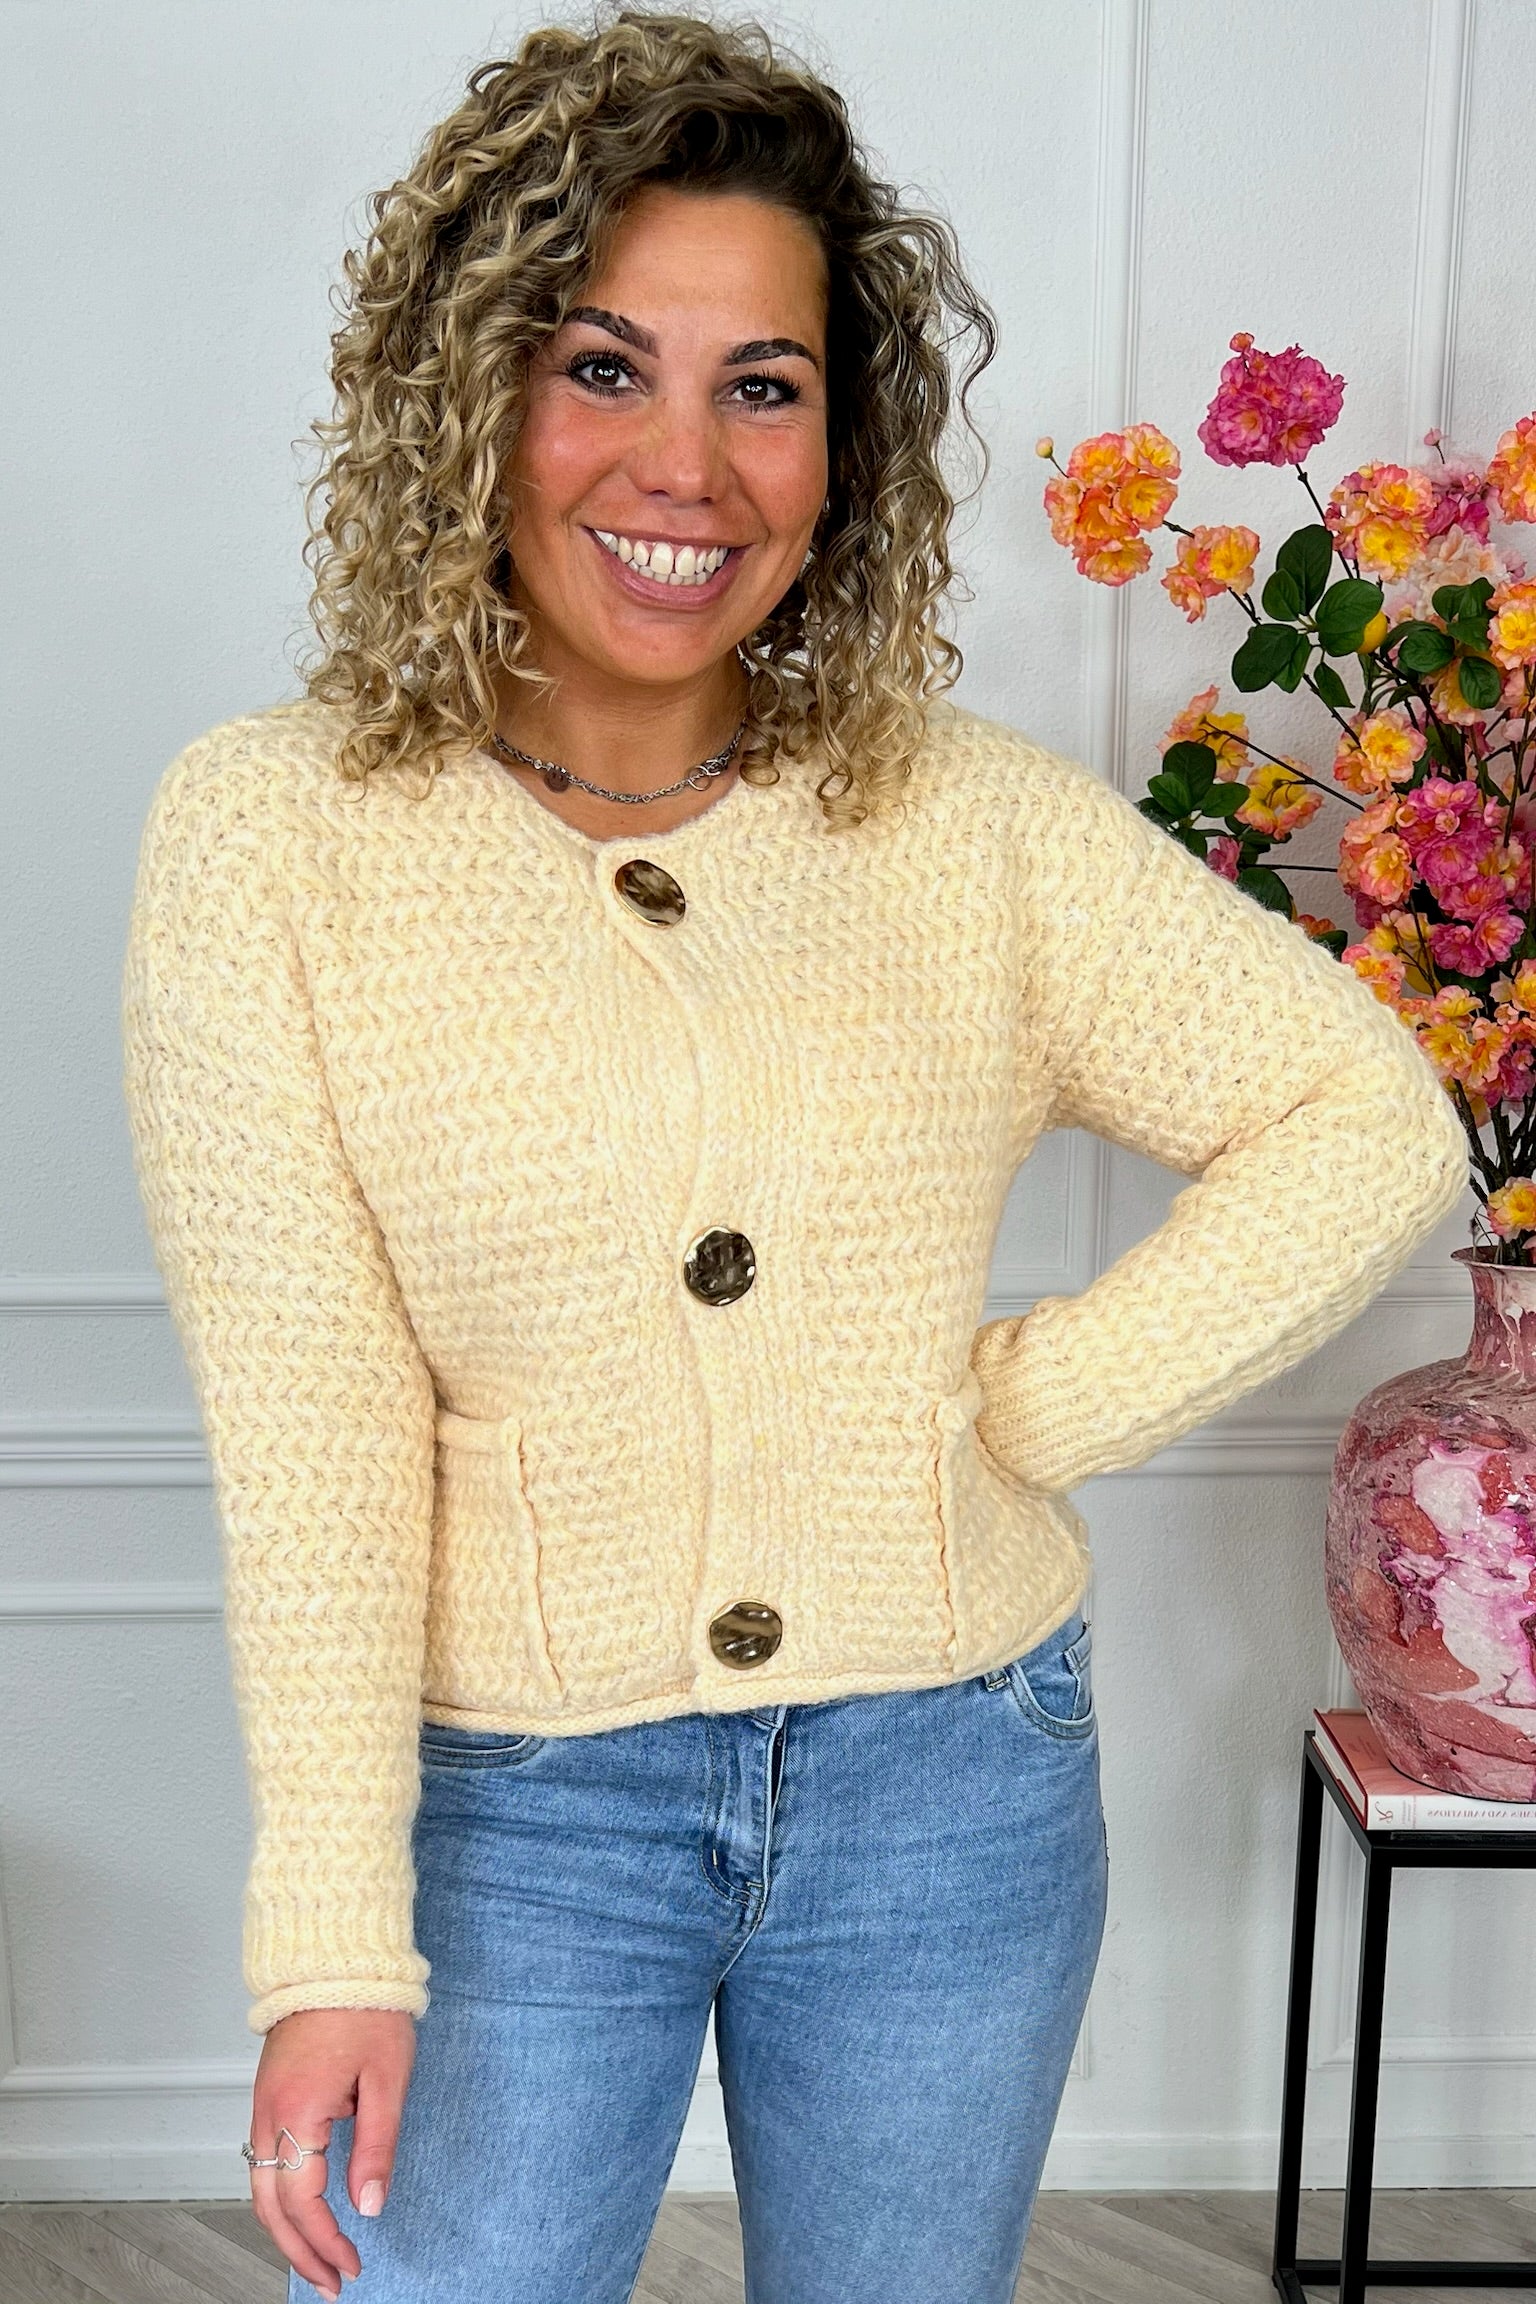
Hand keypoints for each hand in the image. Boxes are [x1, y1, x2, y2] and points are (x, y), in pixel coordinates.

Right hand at [246, 2007, 416, 2298]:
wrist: (334, 1955)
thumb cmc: (366, 2007)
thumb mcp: (387, 2078)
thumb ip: (377, 2146)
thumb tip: (369, 2206)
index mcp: (298, 2112)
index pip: (303, 2203)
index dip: (327, 2242)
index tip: (353, 2266)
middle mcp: (269, 2113)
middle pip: (270, 2207)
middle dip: (299, 2252)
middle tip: (332, 2282)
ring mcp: (262, 2103)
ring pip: (259, 2188)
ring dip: (285, 2229)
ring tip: (317, 2258)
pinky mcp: (267, 2093)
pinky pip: (261, 2161)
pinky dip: (278, 2197)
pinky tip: (302, 2210)